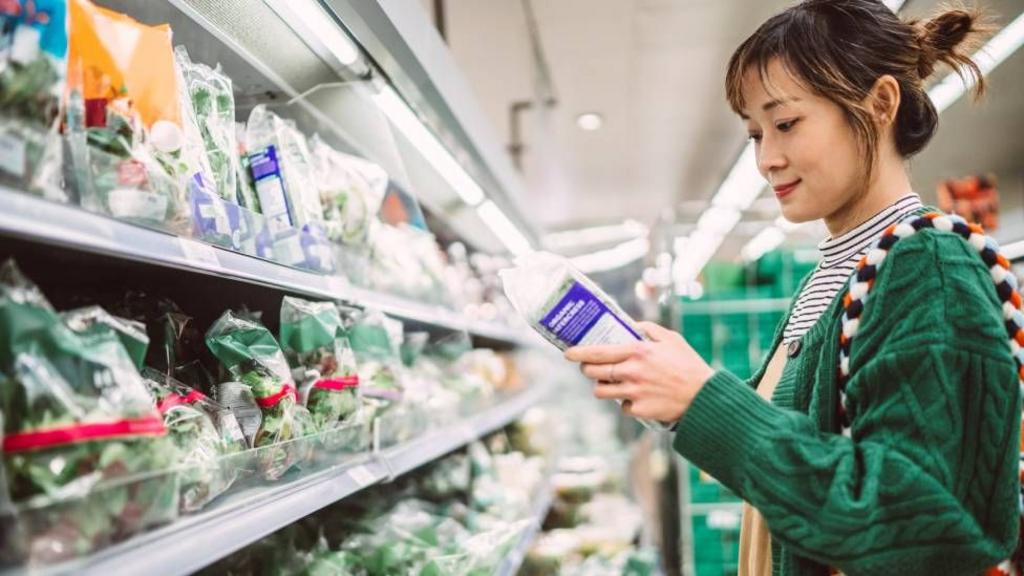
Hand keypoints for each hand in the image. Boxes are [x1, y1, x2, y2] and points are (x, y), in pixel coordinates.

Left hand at [564, 322, 714, 422]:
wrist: (704, 397)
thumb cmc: (688, 365)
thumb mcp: (671, 339)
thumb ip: (648, 329)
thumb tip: (631, 325)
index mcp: (638, 352)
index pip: (598, 352)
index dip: (579, 353)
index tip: (568, 353)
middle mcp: (632, 372)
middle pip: (593, 373)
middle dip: (587, 370)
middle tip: (590, 368)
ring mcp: (634, 393)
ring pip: (601, 392)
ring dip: (602, 387)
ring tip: (611, 383)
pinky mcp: (639, 410)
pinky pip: (622, 406)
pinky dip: (626, 402)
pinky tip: (637, 397)